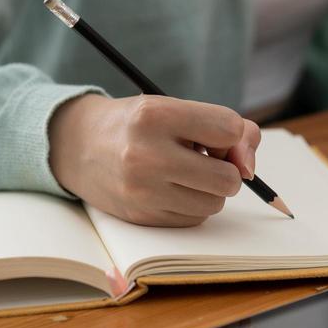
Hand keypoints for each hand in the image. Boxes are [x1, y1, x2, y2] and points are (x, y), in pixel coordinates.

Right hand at [49, 94, 260, 226]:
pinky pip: (194, 219)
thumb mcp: (175, 108)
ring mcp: (141, 190)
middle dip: (226, 169)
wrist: (78, 146)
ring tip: (185, 172)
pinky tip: (170, 188)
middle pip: (228, 178)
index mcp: (156, 115)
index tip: (215, 136)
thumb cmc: (139, 125)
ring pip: (214, 203)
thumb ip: (228, 129)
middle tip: (205, 158)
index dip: (232, 135)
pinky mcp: (140, 216)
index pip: (229, 129)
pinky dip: (192, 205)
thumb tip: (250, 169)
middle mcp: (146, 154)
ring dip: (210, 190)